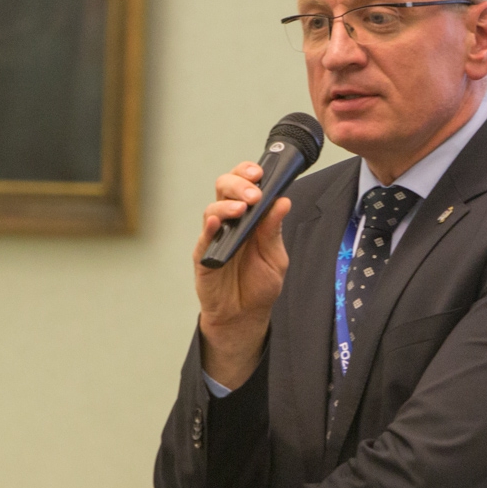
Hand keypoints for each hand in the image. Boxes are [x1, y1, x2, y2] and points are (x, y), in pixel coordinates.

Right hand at [193, 162, 291, 389]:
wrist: (245, 315)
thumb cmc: (259, 284)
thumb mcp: (275, 256)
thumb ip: (274, 229)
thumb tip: (283, 201)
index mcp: (249, 216)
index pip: (245, 185)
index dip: (249, 173)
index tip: (259, 172)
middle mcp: (230, 221)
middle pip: (225, 188)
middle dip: (239, 184)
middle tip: (254, 193)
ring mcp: (215, 237)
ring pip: (213, 208)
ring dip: (226, 205)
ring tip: (242, 209)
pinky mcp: (203, 256)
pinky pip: (203, 238)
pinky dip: (210, 227)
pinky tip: (217, 221)